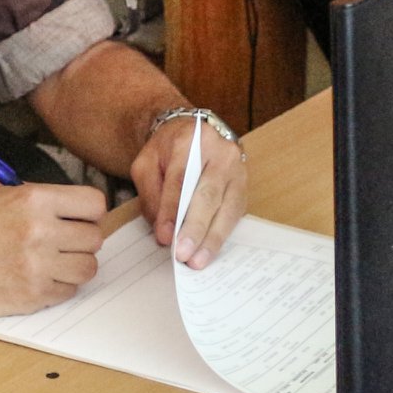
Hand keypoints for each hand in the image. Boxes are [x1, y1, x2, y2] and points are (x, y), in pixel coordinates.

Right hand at [0, 183, 106, 316]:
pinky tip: (40, 278)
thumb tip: (74, 206)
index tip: (82, 217)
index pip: (94, 204)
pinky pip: (69, 292)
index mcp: (33, 200)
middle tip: (66, 241)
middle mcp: (39, 232)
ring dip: (76, 265)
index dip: (90, 211)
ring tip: (57, 261)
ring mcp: (37, 267)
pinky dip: (59, 287)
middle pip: (95, 238)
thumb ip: (39, 197)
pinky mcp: (32, 296)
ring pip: (88, 268)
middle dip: (83, 239)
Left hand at [130, 118, 247, 269]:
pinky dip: (222, 235)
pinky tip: (210, 251)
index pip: (180, 179)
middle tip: (182, 253)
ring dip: (212, 238)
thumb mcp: (147, 162)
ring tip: (198, 261)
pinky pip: (236, 214)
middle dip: (195, 228)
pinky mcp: (244, 186)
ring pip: (228, 207)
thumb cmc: (168, 150)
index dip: (171, 210)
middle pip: (208, 194)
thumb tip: (162, 229)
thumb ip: (151, 193)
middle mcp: (220, 152)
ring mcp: (237, 169)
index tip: (164, 236)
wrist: (194, 132)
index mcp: (191, 139)